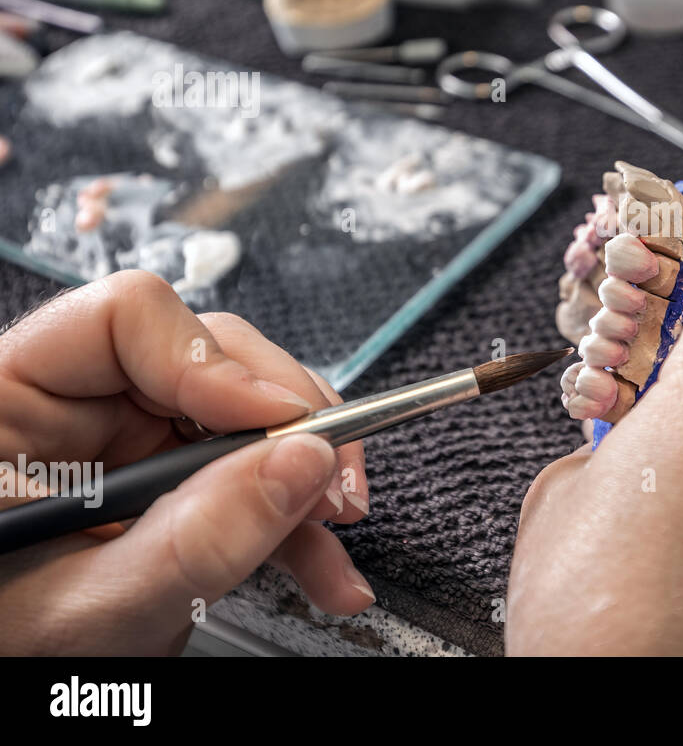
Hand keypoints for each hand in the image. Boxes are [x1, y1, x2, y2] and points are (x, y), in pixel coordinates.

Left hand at [0, 270, 373, 654]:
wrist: (12, 677)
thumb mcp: (86, 605)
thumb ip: (191, 539)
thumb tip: (299, 463)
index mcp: (15, 400)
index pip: (126, 321)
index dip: (214, 362)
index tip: (280, 423)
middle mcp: (77, 405)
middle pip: (210, 357)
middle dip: (287, 421)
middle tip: (328, 479)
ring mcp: (128, 443)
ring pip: (246, 416)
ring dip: (304, 475)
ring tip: (334, 530)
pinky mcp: (168, 484)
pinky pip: (251, 474)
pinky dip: (293, 518)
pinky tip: (321, 562)